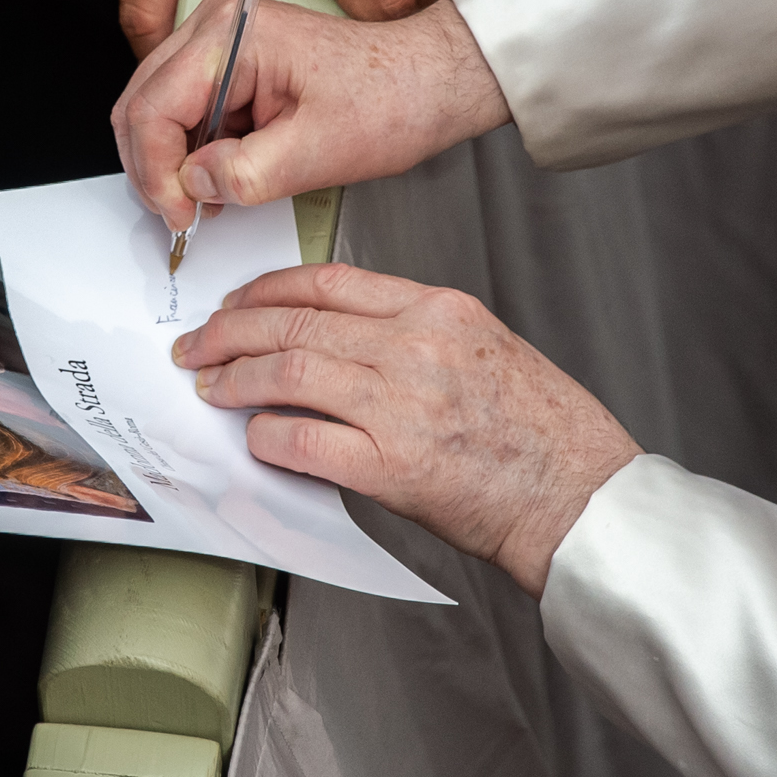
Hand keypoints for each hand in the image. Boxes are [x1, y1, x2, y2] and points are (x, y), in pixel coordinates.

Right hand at [114, 0, 509, 232]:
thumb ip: (245, 174)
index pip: (151, 108)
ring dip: (175, 164)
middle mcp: (217, 27)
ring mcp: (222, 42)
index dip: (156, 174)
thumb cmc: (391, 100)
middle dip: (155, 170)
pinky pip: (188, 113)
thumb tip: (192, 186)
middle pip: (141, 105)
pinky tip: (223, 179)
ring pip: (159, 112)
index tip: (180, 217)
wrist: (430, 82)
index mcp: (232, 34)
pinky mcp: (233, 64)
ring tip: (209, 202)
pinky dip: (195, 153)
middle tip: (184, 218)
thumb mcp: (318, 152)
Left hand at [176, 263, 636, 592]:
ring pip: (287, 373)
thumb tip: (336, 339)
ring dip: (235, 381)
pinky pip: (303, 441)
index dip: (266, 290)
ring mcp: (402, 405)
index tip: (238, 304)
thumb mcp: (486, 346)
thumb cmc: (543, 431)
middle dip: (230, 332)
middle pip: (294, 322)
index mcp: (440, 310)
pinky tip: (256, 438)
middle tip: (198, 346)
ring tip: (211, 389)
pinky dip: (267, 437)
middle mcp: (417, 346)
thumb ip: (415, 332)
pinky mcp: (392, 466)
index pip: (328, 281)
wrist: (579, 495)